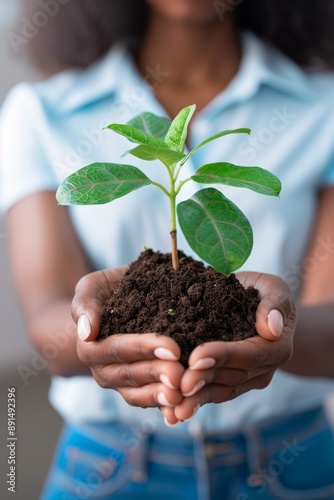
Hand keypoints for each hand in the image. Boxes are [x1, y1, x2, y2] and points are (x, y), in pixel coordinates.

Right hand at [72, 267, 184, 409]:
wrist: (115, 298)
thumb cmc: (105, 289)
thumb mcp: (92, 286)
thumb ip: (84, 304)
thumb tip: (87, 332)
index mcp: (91, 347)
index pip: (119, 349)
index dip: (145, 349)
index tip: (172, 349)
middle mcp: (103, 369)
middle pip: (131, 374)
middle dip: (158, 374)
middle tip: (182, 374)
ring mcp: (119, 382)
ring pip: (139, 394)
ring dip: (161, 395)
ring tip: (182, 394)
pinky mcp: (136, 388)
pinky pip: (148, 401)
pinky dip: (164, 405)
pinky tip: (183, 406)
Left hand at [162, 272, 295, 423]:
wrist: (255, 304)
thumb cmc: (263, 292)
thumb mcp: (274, 288)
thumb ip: (275, 304)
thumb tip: (272, 329)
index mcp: (275, 348)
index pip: (248, 354)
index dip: (222, 356)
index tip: (196, 357)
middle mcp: (263, 369)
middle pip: (231, 377)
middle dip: (203, 380)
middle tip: (179, 385)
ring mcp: (246, 380)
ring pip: (220, 392)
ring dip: (197, 400)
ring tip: (174, 408)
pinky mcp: (228, 383)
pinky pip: (211, 395)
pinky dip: (192, 403)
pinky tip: (171, 414)